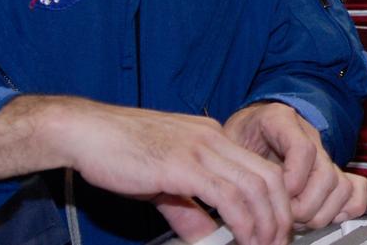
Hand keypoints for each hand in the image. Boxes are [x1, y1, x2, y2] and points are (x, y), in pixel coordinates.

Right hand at [35, 98, 291, 244]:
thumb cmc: (119, 152)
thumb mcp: (164, 183)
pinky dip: (242, 221)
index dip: (276, 203)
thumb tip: (207, 237)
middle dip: (280, 216)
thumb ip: (189, 209)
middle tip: (278, 243)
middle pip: (269, 178)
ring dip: (265, 223)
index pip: (262, 168)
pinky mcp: (184, 164)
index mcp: (213, 137)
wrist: (86, 132)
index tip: (275, 230)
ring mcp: (201, 148)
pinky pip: (227, 195)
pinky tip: (242, 239)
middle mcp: (214, 138)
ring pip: (254, 187)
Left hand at [224, 102, 366, 228]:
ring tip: (294, 219)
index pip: (303, 149)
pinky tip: (319, 216)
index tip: (277, 195)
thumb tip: (237, 200)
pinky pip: (355, 189)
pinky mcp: (332, 170)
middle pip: (325, 173)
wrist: (248, 125)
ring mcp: (323, 152)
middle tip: (282, 215)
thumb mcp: (226, 140)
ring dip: (318, 212)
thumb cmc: (238, 134)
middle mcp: (308, 134)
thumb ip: (234, 162)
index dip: (293, 180)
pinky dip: (344, 209)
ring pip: (340, 186)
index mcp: (279, 119)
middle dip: (303, 206)